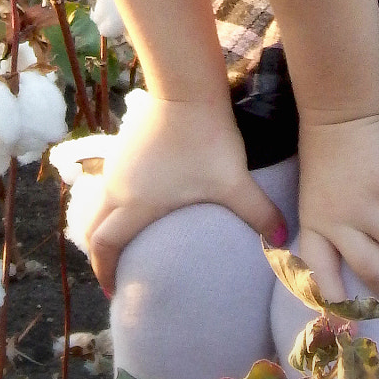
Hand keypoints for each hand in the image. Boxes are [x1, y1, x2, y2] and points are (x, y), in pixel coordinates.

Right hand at [83, 97, 288, 296]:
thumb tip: (283, 241)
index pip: (105, 244)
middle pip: (94, 228)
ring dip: (107, 225)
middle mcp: (118, 188)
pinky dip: (115, 203)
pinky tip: (138, 201)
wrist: (186, 89)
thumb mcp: (233, 182)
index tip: (113, 289)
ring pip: (101, 204)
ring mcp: (118, 165)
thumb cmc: (205, 140)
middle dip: (100, 254)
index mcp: (136, 205)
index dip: (104, 270)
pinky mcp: (124, 146)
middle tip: (115, 271)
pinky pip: (110, 184)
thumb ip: (258, 213)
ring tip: (127, 239)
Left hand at [295, 108, 378, 317]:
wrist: (339, 108)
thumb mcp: (316, 195)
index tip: (352, 330)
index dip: (334, 303)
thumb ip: (335, 226)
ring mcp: (370, 203)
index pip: (320, 273)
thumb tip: (365, 258)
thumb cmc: (327, 151)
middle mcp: (342, 221)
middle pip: (375, 273)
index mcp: (317, 225)